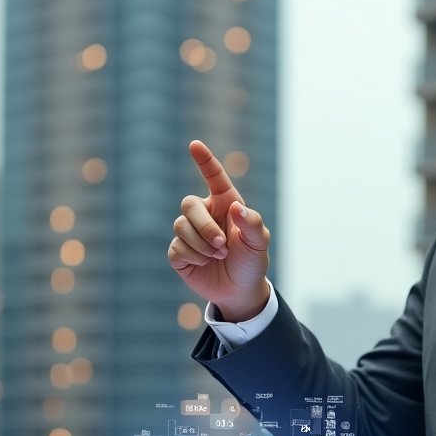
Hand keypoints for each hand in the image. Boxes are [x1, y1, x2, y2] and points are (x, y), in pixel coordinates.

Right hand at [167, 140, 270, 321]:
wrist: (240, 291)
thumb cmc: (251, 262)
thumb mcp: (259, 243)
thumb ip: (252, 223)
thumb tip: (236, 208)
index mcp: (226, 203)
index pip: (214, 177)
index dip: (204, 160)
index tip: (195, 145)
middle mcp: (205, 213)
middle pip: (189, 204)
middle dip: (204, 226)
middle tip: (222, 245)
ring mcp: (189, 232)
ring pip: (180, 226)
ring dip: (202, 244)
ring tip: (218, 255)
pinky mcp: (178, 251)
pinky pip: (177, 247)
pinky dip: (193, 257)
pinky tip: (205, 263)